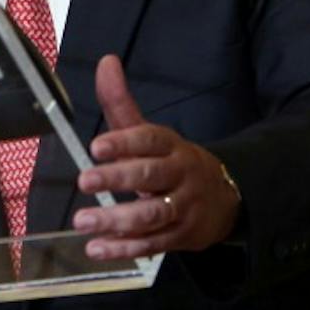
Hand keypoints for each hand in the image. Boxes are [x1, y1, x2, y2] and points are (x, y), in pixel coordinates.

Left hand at [72, 54, 241, 259]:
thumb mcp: (152, 133)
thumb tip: (105, 61)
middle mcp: (180, 174)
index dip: (124, 142)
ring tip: (82, 221)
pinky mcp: (183, 236)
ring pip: (152, 214)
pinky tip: (97, 247)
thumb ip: (122, 103)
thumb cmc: (173, 162)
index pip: (150, 140)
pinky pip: (153, 243)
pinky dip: (125, 247)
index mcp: (171, 145)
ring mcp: (184, 207)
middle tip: (84, 181)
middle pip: (150, 176)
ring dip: (116, 220)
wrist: (227, 198)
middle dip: (117, 179)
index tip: (96, 146)